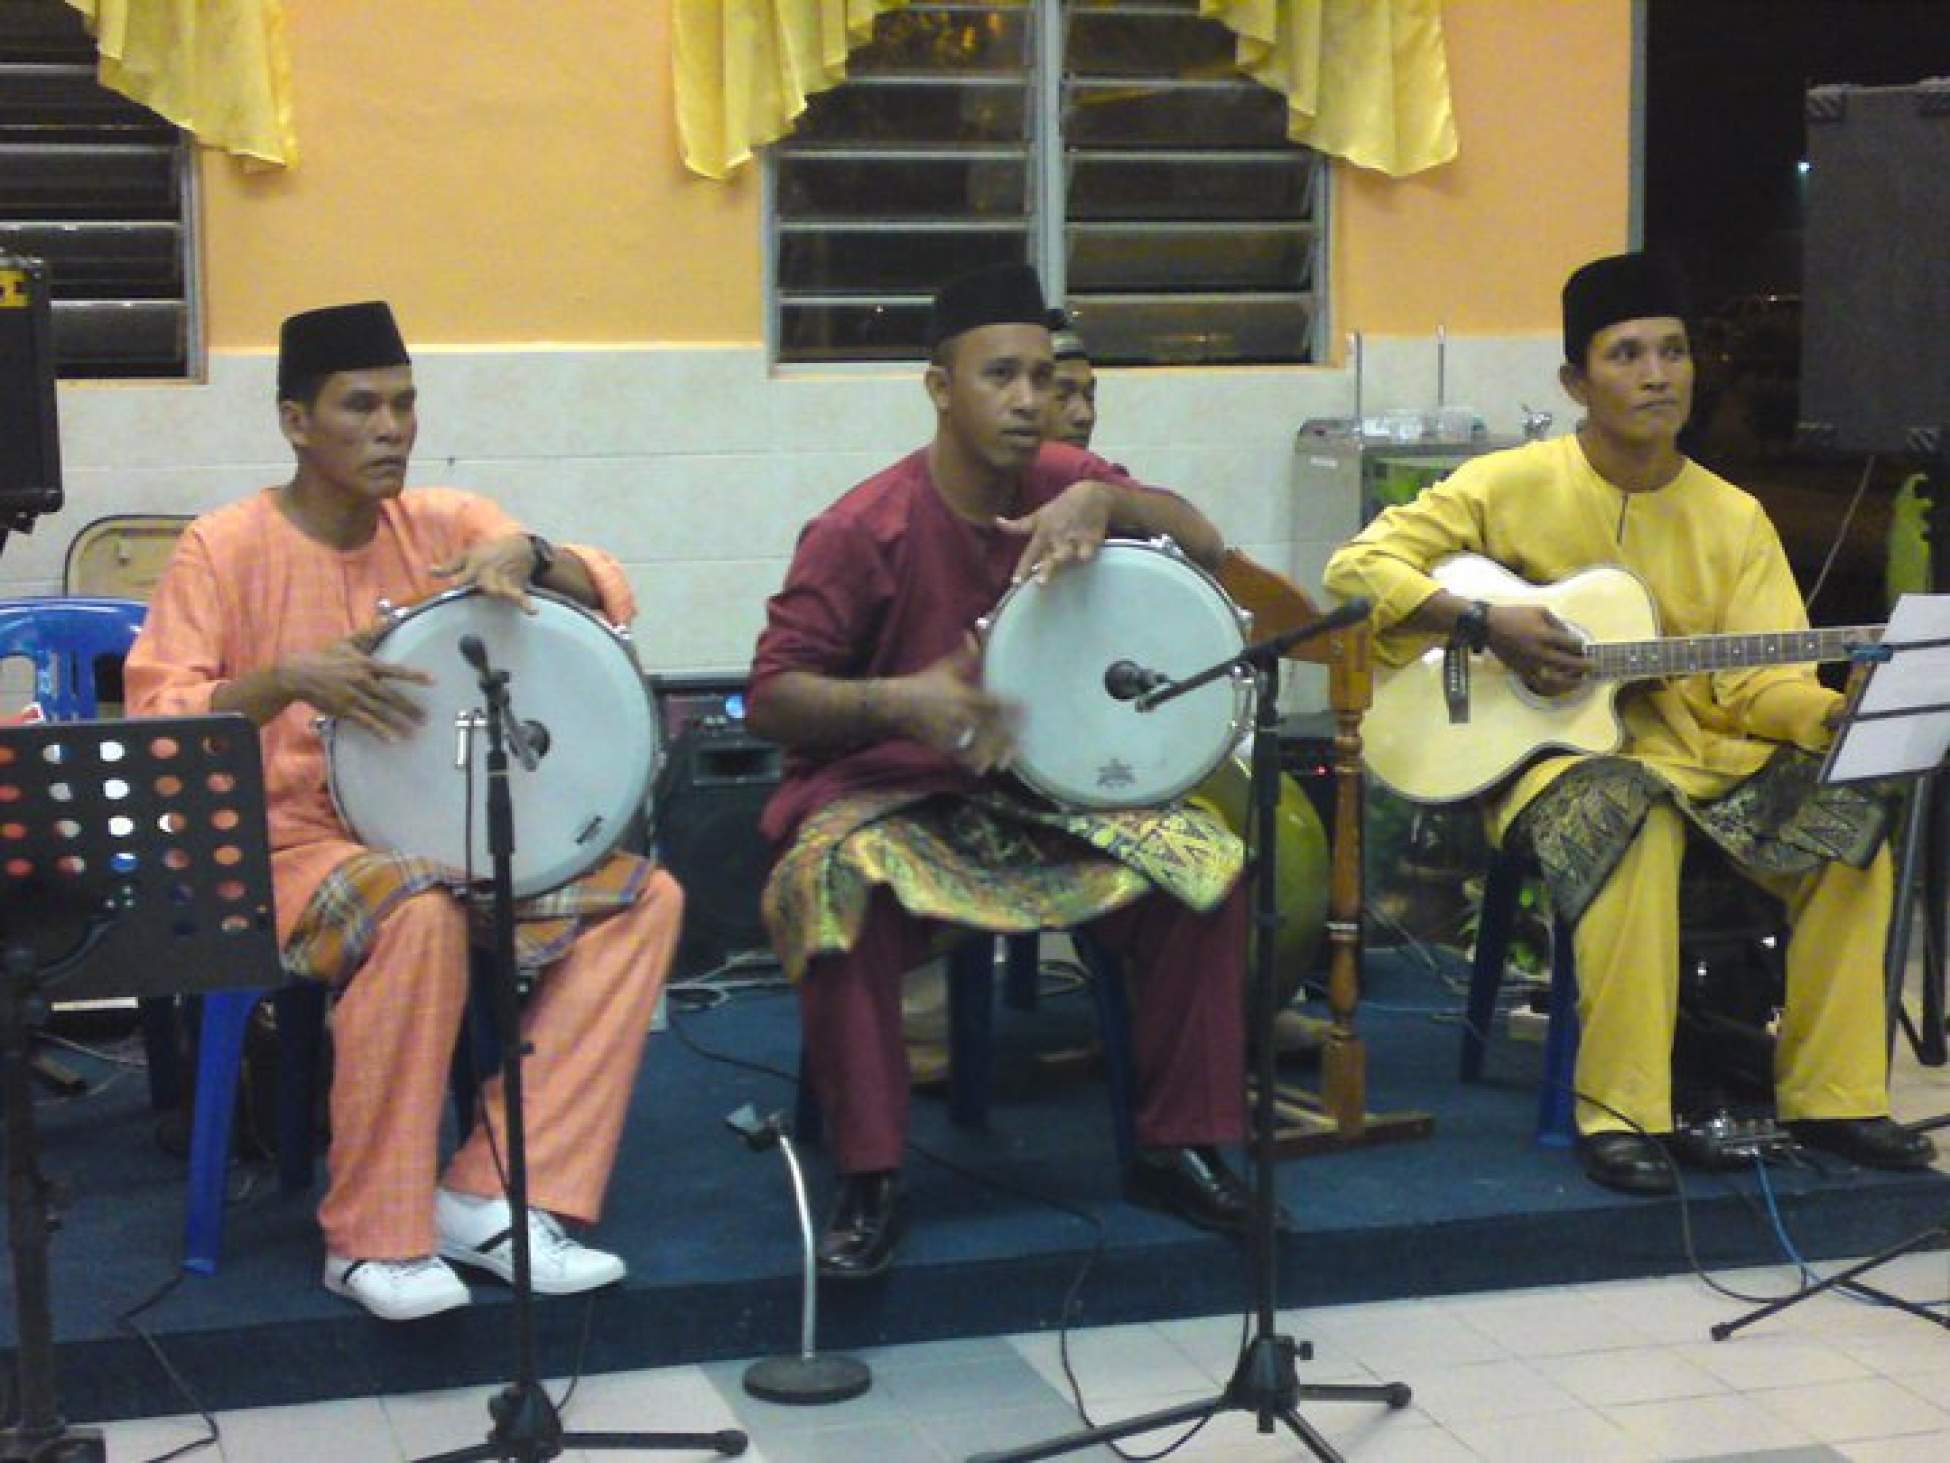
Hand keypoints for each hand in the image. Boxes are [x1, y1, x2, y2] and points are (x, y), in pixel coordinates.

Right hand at [279, 627, 432, 739]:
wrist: (298, 674)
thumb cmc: (326, 657)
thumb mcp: (349, 642)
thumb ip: (372, 632)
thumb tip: (391, 618)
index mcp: (365, 664)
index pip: (394, 670)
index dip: (414, 675)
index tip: (433, 680)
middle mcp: (361, 681)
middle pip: (391, 696)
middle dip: (410, 708)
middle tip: (426, 717)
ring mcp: (353, 697)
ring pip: (381, 711)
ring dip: (399, 722)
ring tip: (415, 731)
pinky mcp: (344, 710)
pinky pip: (365, 722)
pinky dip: (380, 731)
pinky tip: (392, 739)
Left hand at [432, 533, 538, 610]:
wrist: (519, 547)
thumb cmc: (489, 552)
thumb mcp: (467, 555)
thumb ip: (450, 567)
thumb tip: (429, 571)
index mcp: (474, 565)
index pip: (461, 576)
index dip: (455, 581)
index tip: (450, 586)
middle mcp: (488, 572)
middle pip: (482, 583)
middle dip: (479, 586)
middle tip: (474, 590)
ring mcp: (502, 579)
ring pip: (499, 588)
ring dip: (498, 591)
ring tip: (498, 594)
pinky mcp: (515, 586)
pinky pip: (520, 596)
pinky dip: (526, 603)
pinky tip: (532, 611)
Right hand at [895, 637, 1019, 772]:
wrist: (894, 708)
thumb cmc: (922, 685)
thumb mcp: (944, 669)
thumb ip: (963, 655)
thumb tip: (972, 634)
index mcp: (965, 697)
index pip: (995, 704)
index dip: (1012, 707)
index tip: (1026, 708)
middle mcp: (962, 718)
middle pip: (993, 732)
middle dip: (1009, 737)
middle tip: (1023, 740)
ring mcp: (954, 735)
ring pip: (981, 750)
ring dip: (996, 754)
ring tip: (1009, 757)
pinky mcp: (944, 749)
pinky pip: (964, 761)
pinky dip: (977, 765)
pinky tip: (987, 766)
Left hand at [997, 480, 1114, 585]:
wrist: (1090, 495)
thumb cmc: (1060, 509)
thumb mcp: (1038, 516)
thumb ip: (1018, 526)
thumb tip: (995, 521)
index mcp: (1042, 534)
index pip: (1030, 554)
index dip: (1022, 569)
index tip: (1015, 583)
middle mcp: (1056, 538)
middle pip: (1049, 557)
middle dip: (1046, 569)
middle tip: (1040, 583)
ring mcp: (1073, 539)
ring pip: (1067, 554)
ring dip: (1062, 561)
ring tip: (1062, 568)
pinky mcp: (1091, 540)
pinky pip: (1088, 549)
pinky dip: (1086, 553)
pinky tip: (1085, 557)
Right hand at [1484, 604, 1587, 696]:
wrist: (1488, 626)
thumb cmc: (1514, 615)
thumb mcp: (1539, 610)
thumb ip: (1558, 623)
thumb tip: (1570, 635)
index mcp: (1544, 635)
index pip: (1572, 645)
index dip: (1582, 647)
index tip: (1585, 648)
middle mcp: (1539, 652)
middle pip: (1568, 664)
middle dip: (1583, 666)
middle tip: (1592, 666)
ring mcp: (1530, 664)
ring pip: (1555, 680)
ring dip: (1570, 682)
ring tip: (1580, 682)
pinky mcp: (1521, 671)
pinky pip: (1539, 684)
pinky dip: (1552, 688)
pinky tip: (1560, 687)